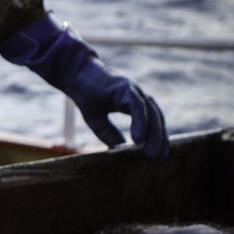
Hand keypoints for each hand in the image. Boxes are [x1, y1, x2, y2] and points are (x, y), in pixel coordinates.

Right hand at [0, 15, 169, 159]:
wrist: (73, 74)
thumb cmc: (85, 94)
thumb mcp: (96, 120)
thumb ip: (109, 133)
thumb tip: (121, 149)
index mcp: (133, 103)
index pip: (152, 122)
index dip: (157, 139)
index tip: (160, 157)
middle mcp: (137, 96)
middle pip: (157, 118)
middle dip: (160, 139)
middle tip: (160, 159)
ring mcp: (133, 90)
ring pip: (152, 113)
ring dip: (155, 134)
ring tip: (152, 154)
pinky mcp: (124, 87)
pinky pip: (138, 107)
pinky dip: (140, 122)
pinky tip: (138, 139)